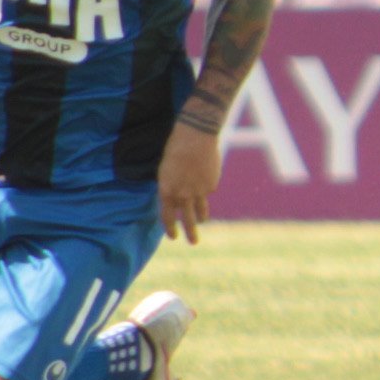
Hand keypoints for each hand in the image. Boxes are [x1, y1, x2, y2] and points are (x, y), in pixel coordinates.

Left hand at [158, 120, 222, 242]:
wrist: (195, 136)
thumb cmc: (176, 148)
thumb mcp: (167, 170)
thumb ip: (172, 186)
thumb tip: (178, 198)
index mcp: (167, 190)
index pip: (167, 215)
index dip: (170, 228)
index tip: (173, 236)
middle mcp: (183, 194)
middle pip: (188, 219)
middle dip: (190, 233)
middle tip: (193, 243)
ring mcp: (199, 191)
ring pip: (201, 210)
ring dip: (201, 217)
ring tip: (202, 221)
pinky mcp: (212, 185)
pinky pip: (208, 190)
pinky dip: (206, 186)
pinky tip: (205, 174)